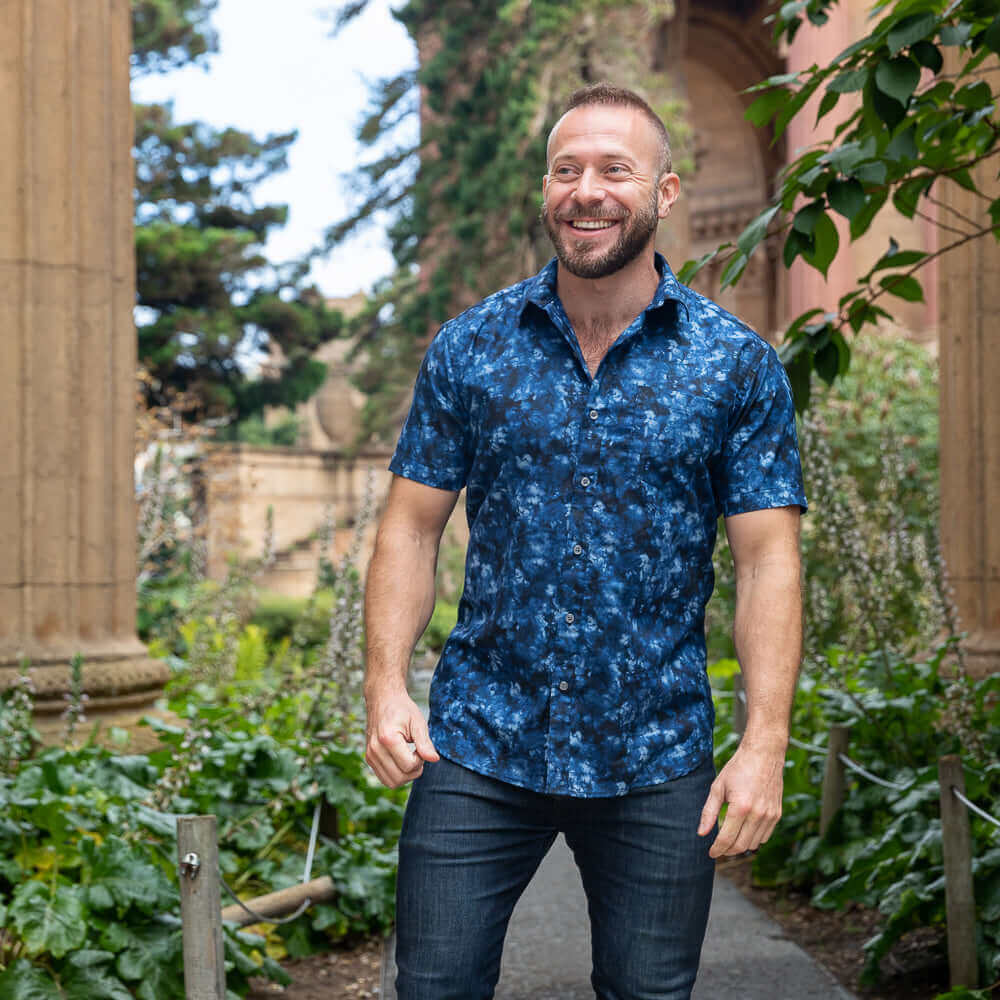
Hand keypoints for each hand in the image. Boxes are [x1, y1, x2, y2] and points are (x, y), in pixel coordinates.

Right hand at [364, 689, 439, 787]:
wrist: (383, 699)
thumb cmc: (401, 709)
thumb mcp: (417, 722)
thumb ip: (425, 743)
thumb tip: (434, 759)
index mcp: (388, 739)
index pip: (409, 766)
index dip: (420, 760)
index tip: (421, 747)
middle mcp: (375, 749)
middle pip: (400, 778)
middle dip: (414, 770)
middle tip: (418, 754)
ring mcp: (370, 755)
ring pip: (391, 782)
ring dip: (405, 775)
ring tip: (410, 758)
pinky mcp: (369, 758)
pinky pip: (384, 778)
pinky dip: (396, 774)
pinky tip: (401, 760)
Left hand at [697, 743, 784, 858]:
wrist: (763, 755)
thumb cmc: (738, 768)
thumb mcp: (718, 787)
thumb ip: (709, 812)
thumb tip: (701, 833)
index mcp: (740, 807)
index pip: (727, 838)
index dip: (717, 849)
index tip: (711, 853)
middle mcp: (758, 814)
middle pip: (741, 846)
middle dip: (728, 851)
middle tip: (718, 848)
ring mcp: (770, 815)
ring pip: (754, 844)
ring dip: (741, 846)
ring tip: (730, 839)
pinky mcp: (777, 814)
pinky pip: (764, 837)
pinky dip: (753, 839)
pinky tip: (744, 831)